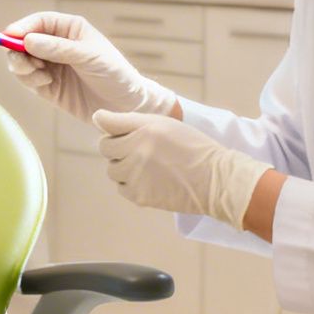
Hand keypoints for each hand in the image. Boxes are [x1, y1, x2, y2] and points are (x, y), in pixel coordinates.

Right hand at [1, 11, 179, 124]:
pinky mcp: (47, 86)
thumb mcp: (89, 56)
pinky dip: (30, 81)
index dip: (22, 27)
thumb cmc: (114, 73)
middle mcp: (56, 45)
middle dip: (18, 51)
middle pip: (23, 42)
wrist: (125, 106)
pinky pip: (27, 79)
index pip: (39, 22)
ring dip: (24, 68)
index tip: (9, 36)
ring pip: (21, 61)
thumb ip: (57, 48)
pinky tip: (46, 84)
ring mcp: (50, 65)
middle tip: (24, 63)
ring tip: (42, 77)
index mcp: (69, 29)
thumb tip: (27, 40)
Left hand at [93, 110, 271, 226]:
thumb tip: (98, 118)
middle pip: (106, 147)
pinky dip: (131, 184)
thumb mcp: (166, 124)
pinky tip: (149, 180)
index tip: (116, 129)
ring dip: (123, 167)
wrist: (215, 179)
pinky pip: (122, 188)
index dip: (110, 126)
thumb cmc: (193, 147)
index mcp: (144, 128)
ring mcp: (135, 174)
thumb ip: (132, 121)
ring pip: (112, 169)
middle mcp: (135, 149)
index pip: (106, 123)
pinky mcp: (138, 195)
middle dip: (117, 147)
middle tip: (138, 150)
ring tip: (146, 166)